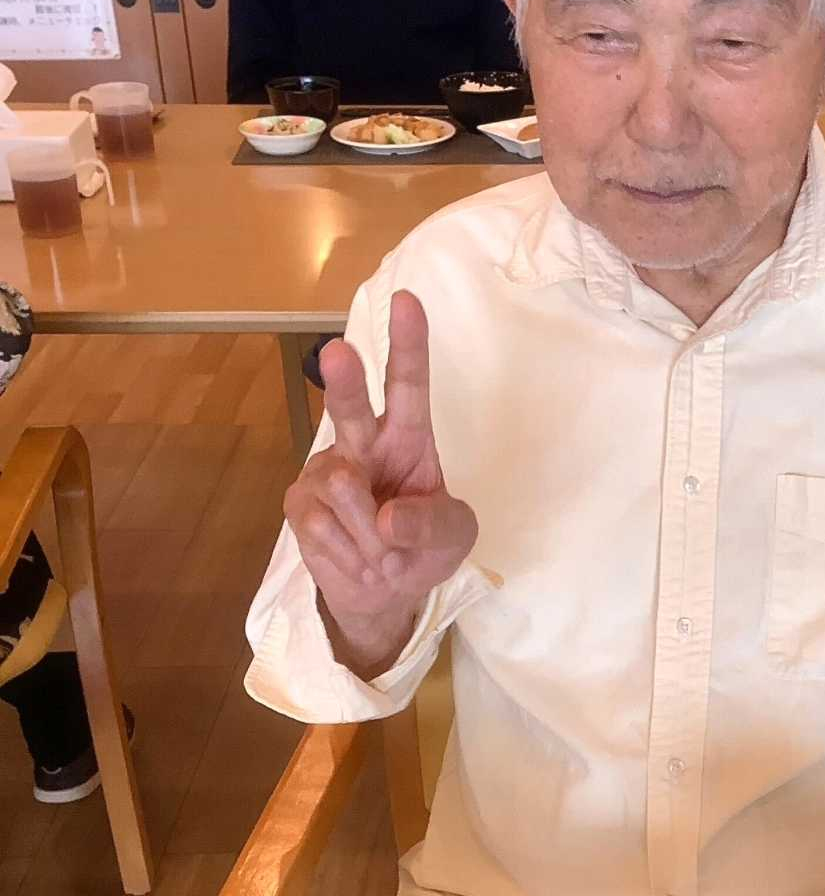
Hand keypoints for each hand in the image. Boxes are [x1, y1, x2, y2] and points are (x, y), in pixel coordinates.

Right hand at [284, 289, 477, 677]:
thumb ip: (434, 525)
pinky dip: (351, 553)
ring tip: (382, 552)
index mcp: (408, 436)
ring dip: (372, 536)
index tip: (405, 301)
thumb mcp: (454, 537)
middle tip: (339, 353)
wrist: (382, 593)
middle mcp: (363, 442)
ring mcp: (326, 470)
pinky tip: (356, 558)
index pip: (408, 384)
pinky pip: (324, 526)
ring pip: (346, 490)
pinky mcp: (300, 504)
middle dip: (345, 380)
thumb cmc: (423, 548)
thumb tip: (388, 520)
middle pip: (351, 405)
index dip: (408, 345)